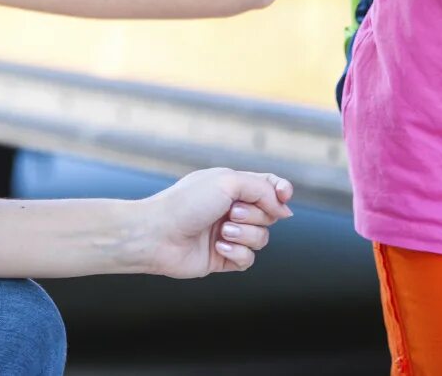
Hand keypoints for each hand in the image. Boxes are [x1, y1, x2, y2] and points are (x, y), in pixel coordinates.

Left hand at [139, 168, 294, 278]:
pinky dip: (236, 253)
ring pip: (261, 238)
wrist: (157, 234)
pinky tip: (218, 248)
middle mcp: (231, 209)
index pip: (268, 185)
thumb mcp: (228, 181)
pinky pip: (248, 259)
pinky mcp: (222, 259)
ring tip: (222, 232)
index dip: (281, 191)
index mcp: (232, 186)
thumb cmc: (186, 203)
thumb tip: (284, 207)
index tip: (283, 196)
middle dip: (255, 214)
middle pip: (269, 214)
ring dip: (245, 234)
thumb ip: (262, 189)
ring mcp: (228, 234)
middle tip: (230, 212)